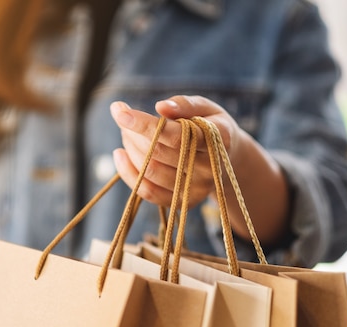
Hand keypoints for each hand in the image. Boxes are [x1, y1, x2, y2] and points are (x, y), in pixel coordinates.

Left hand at [110, 95, 242, 207]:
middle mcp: (209, 169)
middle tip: (123, 115)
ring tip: (126, 132)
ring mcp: (197, 189)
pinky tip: (120, 155)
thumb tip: (161, 107)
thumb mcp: (205, 107)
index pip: (176, 135)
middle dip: (133, 132)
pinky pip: (150, 192)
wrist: (226, 157)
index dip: (144, 124)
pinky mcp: (185, 202)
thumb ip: (186, 104)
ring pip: (151, 171)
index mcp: (217, 140)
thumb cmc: (210, 125)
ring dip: (130, 149)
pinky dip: (129, 173)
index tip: (120, 111)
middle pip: (159, 153)